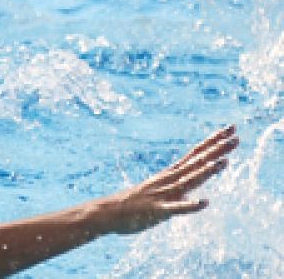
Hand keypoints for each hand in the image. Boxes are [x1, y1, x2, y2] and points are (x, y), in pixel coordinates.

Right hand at [96, 125, 236, 234]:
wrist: (107, 213)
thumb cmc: (134, 203)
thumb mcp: (159, 190)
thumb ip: (177, 185)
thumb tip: (194, 182)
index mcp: (170, 174)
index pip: (195, 153)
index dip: (213, 142)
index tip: (230, 129)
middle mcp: (168, 180)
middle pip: (196, 162)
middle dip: (216, 149)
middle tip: (235, 136)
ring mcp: (163, 194)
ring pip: (188, 181)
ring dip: (206, 172)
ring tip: (224, 162)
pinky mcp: (157, 211)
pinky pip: (176, 209)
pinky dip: (190, 205)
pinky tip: (204, 202)